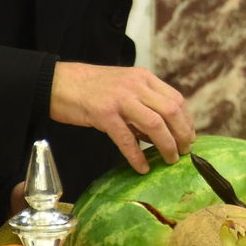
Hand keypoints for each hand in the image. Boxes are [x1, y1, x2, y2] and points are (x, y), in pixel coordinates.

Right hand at [49, 62, 195, 172]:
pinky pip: (126, 138)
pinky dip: (137, 155)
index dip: (187, 120)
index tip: (189, 136)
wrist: (56, 82)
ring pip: (155, 124)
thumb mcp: (123, 86)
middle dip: (182, 134)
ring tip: (170, 159)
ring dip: (167, 145)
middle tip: (185, 151)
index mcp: (144, 78)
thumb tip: (161, 130)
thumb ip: (143, 103)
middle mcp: (136, 86)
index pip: (176, 99)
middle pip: (171, 111)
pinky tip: (142, 167)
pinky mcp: (104, 114)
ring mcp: (121, 99)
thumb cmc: (90, 87)